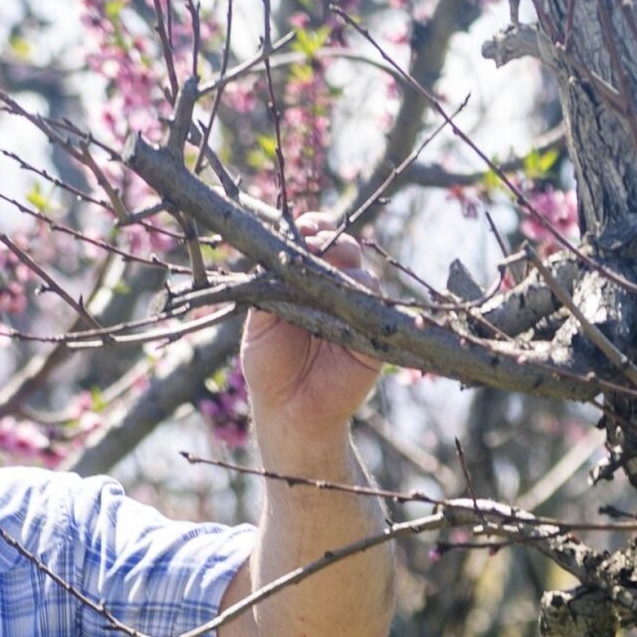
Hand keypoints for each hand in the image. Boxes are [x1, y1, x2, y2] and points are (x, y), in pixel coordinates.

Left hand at [240, 212, 381, 441]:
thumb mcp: (260, 322)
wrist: (287, 409)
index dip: (314, 227)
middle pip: (345, 248)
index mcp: (307, 279)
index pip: (317, 239)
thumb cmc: (269, 365)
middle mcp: (336, 288)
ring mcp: (357, 308)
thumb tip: (278, 253)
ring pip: (362, 274)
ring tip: (321, 280)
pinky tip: (341, 303)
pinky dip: (361, 299)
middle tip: (313, 249)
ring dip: (343, 271)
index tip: (303, 227)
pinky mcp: (374, 333)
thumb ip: (270, 287)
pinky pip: (377, 306)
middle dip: (330, 243)